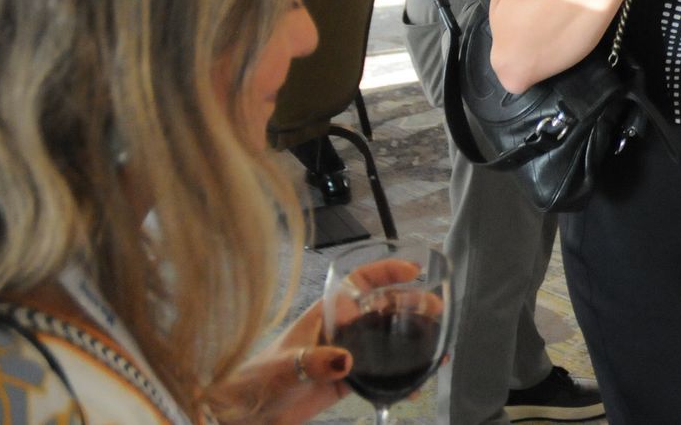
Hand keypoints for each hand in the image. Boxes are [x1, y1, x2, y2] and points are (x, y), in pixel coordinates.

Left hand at [206, 258, 419, 423]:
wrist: (244, 415)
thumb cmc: (255, 381)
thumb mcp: (284, 367)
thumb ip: (313, 362)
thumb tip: (346, 360)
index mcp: (324, 314)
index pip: (359, 282)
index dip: (386, 271)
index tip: (413, 270)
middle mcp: (338, 330)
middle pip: (381, 308)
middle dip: (410, 305)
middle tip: (435, 311)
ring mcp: (343, 354)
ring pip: (385, 338)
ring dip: (410, 339)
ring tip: (435, 347)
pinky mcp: (345, 380)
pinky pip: (380, 372)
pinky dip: (399, 376)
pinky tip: (414, 384)